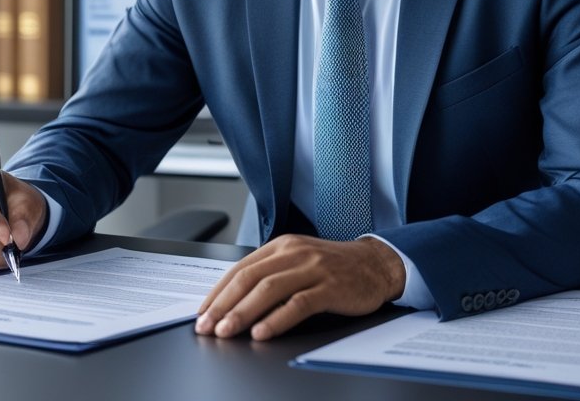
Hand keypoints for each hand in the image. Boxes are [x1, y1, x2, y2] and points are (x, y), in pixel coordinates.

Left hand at [194, 234, 404, 340]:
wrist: (377, 263)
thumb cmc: (334, 267)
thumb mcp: (298, 261)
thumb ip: (271, 274)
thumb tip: (234, 302)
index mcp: (281, 246)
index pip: (240, 268)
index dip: (218, 292)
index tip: (202, 313)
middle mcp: (294, 253)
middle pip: (249, 278)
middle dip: (223, 304)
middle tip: (206, 326)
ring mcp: (313, 268)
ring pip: (269, 289)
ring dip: (243, 312)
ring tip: (226, 331)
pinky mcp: (330, 286)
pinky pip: (298, 303)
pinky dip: (276, 319)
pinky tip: (262, 332)